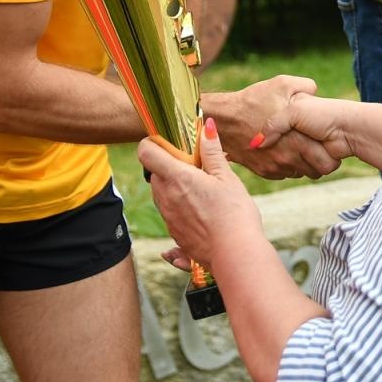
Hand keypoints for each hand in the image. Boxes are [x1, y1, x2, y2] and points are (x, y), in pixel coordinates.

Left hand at [139, 118, 261, 270]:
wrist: (235, 254)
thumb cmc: (234, 213)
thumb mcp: (227, 177)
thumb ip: (212, 151)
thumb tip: (205, 126)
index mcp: (177, 178)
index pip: (146, 153)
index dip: (152, 143)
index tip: (168, 142)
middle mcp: (166, 198)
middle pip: (154, 174)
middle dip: (169, 166)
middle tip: (195, 166)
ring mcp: (168, 218)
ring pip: (161, 195)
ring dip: (174, 188)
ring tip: (202, 190)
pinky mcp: (174, 235)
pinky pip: (170, 216)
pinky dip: (180, 209)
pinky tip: (201, 212)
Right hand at [206, 75, 341, 179]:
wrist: (223, 119)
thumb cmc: (253, 100)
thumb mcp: (283, 84)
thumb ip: (307, 87)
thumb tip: (317, 93)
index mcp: (298, 139)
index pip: (329, 161)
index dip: (333, 154)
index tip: (330, 142)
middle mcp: (288, 157)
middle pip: (318, 171)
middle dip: (322, 161)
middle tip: (319, 147)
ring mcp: (275, 166)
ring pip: (301, 174)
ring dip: (304, 164)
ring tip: (301, 147)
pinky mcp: (264, 171)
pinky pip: (284, 174)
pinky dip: (287, 165)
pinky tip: (285, 150)